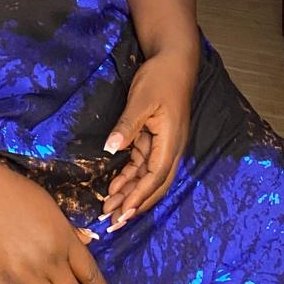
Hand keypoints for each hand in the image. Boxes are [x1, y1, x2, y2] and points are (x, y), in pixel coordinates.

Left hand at [100, 47, 195, 229]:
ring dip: (130, 194)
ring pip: (147, 178)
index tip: (122, 213)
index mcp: (171, 143)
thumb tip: (112, 149)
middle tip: (112, 222)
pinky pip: (143, 165)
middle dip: (134, 205)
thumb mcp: (142, 100)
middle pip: (153, 186)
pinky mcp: (155, 140)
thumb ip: (127, 125)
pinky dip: (129, 177)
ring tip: (109, 209)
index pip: (155, 177)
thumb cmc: (160, 79)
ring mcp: (163, 146)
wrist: (174, 61)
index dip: (138, 197)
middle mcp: (170, 149)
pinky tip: (115, 187)